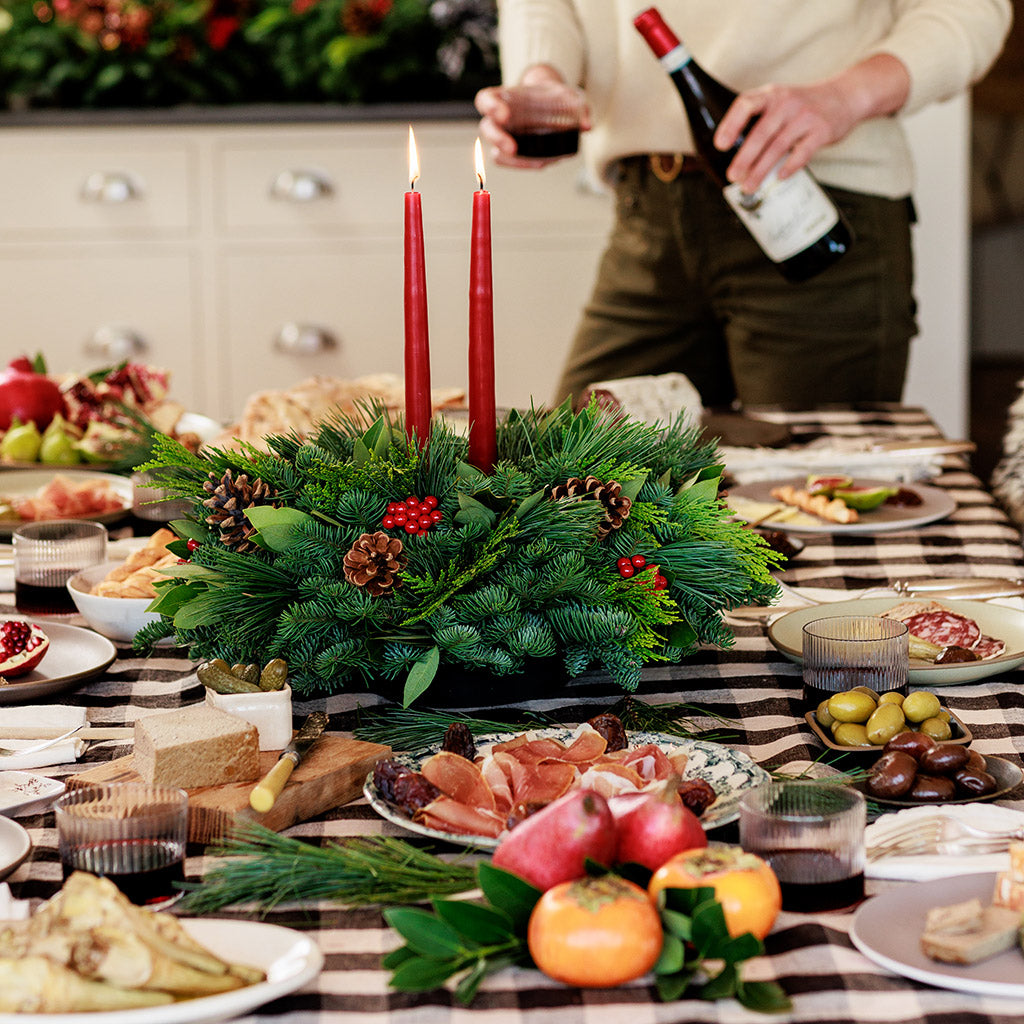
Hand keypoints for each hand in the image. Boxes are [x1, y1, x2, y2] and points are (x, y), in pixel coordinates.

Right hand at [475, 65, 589, 168]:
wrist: (552, 102)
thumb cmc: (555, 96)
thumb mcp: (568, 94)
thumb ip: (579, 106)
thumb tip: (587, 126)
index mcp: (505, 98)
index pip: (485, 100)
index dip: (489, 107)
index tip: (502, 114)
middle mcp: (500, 119)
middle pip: (486, 128)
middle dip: (497, 139)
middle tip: (512, 148)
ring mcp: (506, 136)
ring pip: (496, 152)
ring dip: (512, 161)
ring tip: (537, 162)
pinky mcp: (514, 152)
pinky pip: (511, 163)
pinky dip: (524, 165)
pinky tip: (541, 163)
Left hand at [713, 54, 909, 192]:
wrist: (846, 96)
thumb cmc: (804, 105)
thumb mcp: (780, 101)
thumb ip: (760, 120)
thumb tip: (734, 156)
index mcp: (772, 95)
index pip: (746, 104)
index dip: (731, 124)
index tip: (721, 145)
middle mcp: (787, 103)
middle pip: (760, 133)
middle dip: (744, 158)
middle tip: (732, 177)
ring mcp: (806, 116)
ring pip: (778, 147)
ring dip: (761, 170)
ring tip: (749, 186)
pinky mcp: (822, 131)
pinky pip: (802, 152)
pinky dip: (790, 167)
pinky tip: (779, 177)